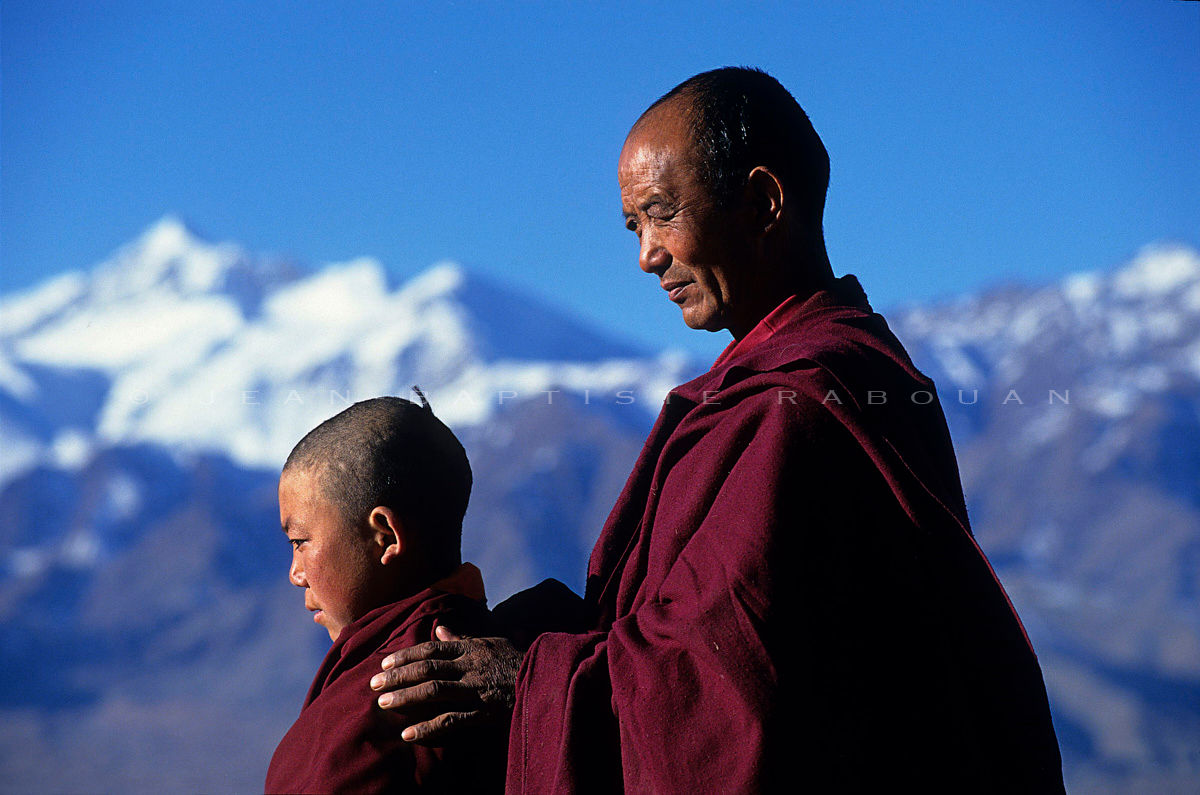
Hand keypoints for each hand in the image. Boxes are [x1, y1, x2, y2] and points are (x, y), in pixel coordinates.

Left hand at [370, 625, 521, 743]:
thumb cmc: (516, 661)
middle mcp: (469, 667)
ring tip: (383, 704)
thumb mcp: (491, 643)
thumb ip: (463, 638)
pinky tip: (408, 734)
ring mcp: (475, 690)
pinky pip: (451, 720)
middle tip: (373, 684)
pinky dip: (428, 728)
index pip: (431, 649)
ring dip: (406, 697)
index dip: (406, 655)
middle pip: (426, 668)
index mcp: (470, 649)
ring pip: (434, 692)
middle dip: (398, 676)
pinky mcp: (482, 712)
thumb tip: (440, 627)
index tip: (384, 663)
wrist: (545, 680)